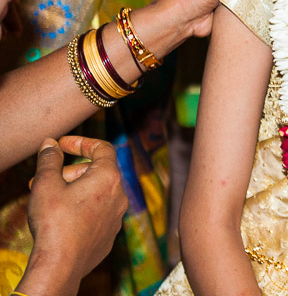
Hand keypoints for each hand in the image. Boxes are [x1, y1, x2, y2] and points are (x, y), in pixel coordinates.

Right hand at [17, 137, 126, 295]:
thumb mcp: (46, 185)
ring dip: (76, 189)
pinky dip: (82, 208)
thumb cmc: (55, 223)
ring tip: (51, 198)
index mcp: (109, 178)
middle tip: (48, 178)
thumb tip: (50, 144)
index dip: (82, 142)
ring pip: (98, 193)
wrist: (62, 265)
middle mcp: (120, 195)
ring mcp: (117, 217)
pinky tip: (62, 217)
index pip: (102, 148)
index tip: (62, 145)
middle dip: (72, 170)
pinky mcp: (109, 235)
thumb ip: (49, 160)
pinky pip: (98, 213)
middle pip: (99, 171)